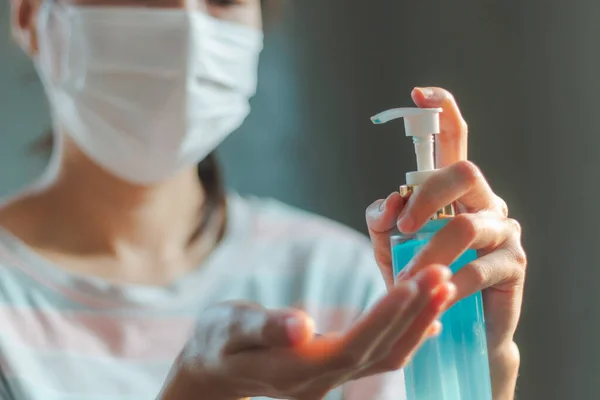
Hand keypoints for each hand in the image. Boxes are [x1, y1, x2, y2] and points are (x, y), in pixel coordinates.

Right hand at [158, 265, 454, 399]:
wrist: (214, 369)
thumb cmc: (218, 343)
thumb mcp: (230, 330)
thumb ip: (266, 329)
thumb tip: (302, 326)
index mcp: (296, 370)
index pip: (352, 346)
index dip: (386, 318)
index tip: (414, 284)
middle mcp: (322, 380)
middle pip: (379, 351)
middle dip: (414, 313)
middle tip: (444, 274)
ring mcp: (330, 378)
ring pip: (386, 355)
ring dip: (418, 321)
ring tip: (443, 286)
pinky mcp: (335, 368)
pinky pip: (379, 354)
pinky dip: (406, 332)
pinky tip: (426, 312)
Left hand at [366, 87, 525, 399]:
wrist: (450, 324)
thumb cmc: (419, 276)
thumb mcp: (389, 246)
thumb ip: (383, 219)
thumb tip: (390, 201)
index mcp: (455, 191)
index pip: (455, 141)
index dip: (442, 112)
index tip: (418, 93)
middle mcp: (484, 201)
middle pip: (464, 171)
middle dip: (427, 194)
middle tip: (404, 228)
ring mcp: (504, 230)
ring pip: (467, 225)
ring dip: (430, 253)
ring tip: (407, 279)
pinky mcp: (514, 264)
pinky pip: (479, 266)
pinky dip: (450, 282)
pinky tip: (438, 296)